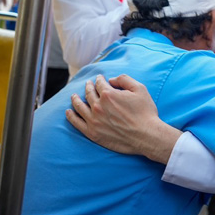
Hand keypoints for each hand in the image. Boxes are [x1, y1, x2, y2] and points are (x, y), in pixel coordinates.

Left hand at [65, 74, 179, 162]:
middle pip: (88, 93)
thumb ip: (124, 79)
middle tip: (88, 84)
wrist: (146, 136)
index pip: (99, 83)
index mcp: (108, 94)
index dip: (99, 79)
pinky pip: (77, 123)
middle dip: (88, 87)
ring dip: (75, 99)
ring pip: (79, 106)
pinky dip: (71, 116)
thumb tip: (112, 80)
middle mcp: (98, 106)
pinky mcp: (93, 133)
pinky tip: (68, 112)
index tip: (99, 79)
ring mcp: (94, 120)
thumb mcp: (139, 89)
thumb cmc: (145, 112)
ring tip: (73, 96)